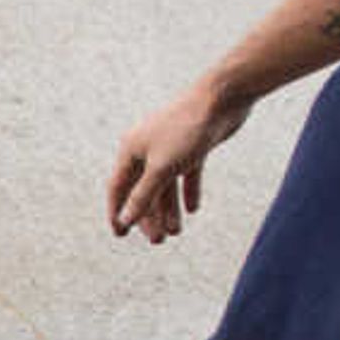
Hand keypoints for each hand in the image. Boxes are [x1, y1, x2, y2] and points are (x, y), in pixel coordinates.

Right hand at [106, 77, 247, 242]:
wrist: (222, 99)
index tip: (120, 235)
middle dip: (149, 216)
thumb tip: (125, 220)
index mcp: (132, 150)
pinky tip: (193, 209)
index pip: (118, 187)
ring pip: (165, 184)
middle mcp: (147, 148)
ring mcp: (171, 147)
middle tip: (158, 241)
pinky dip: (188, 191)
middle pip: (143, 189)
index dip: (117, 212)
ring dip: (169, 209)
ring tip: (176, 231)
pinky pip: (186, 174)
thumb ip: (143, 196)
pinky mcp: (193, 146)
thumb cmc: (187, 130)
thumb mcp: (162, 168)